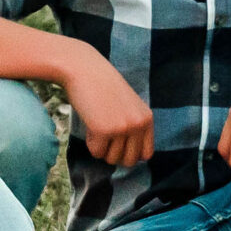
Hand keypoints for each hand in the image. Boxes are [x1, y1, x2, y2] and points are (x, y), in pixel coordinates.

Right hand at [61, 50, 154, 168]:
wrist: (83, 69)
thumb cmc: (101, 86)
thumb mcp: (127, 105)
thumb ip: (132, 126)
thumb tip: (125, 157)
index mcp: (147, 119)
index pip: (146, 154)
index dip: (130, 154)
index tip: (117, 146)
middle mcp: (138, 125)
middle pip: (129, 161)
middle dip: (114, 155)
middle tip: (104, 140)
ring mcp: (122, 128)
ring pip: (111, 159)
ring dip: (101, 148)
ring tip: (96, 127)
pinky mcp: (104, 130)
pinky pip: (96, 153)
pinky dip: (90, 143)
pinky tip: (89, 125)